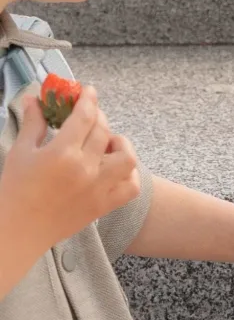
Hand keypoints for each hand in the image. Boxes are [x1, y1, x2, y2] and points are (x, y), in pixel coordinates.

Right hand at [0, 86, 139, 249]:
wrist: (20, 228)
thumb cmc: (16, 189)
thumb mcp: (20, 152)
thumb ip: (33, 123)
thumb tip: (34, 99)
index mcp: (62, 153)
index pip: (84, 117)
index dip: (89, 99)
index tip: (89, 91)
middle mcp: (86, 169)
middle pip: (104, 132)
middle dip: (99, 117)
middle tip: (90, 115)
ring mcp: (99, 188)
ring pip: (128, 158)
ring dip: (122, 145)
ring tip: (108, 142)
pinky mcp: (105, 205)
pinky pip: (131, 187)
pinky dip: (130, 174)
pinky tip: (116, 168)